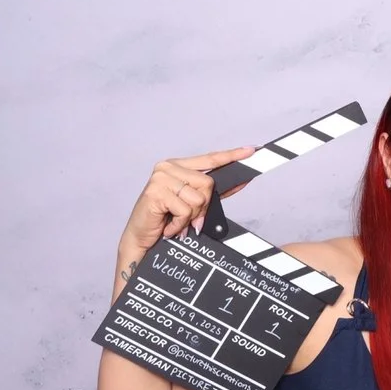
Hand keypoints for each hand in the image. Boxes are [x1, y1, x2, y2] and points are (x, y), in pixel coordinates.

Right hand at [119, 148, 256, 265]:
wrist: (140, 238)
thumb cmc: (163, 219)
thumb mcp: (191, 204)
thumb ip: (212, 193)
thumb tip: (239, 182)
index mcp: (177, 165)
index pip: (209, 158)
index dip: (231, 156)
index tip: (250, 150)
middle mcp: (167, 167)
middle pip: (208, 183)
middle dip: (203, 207)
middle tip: (189, 219)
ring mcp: (160, 178)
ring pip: (198, 199)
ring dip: (190, 218)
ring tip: (176, 222)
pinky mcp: (156, 193)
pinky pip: (185, 210)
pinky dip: (180, 224)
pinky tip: (169, 227)